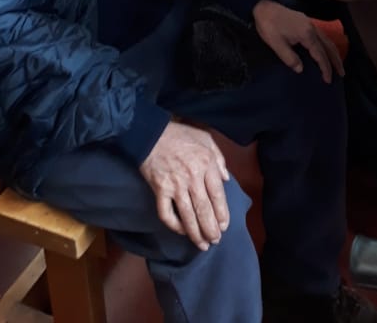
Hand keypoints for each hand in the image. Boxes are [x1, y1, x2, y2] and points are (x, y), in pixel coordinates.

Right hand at [140, 121, 229, 250]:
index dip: (222, 213)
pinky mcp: (159, 190)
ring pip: (187, 216)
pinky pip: (167, 214)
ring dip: (196, 233)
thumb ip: (219, 158)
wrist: (150, 132)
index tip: (224, 226)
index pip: (217, 195)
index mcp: (206, 164)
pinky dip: (174, 226)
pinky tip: (181, 231)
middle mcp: (192, 177)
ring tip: (202, 245)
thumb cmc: (180, 134)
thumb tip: (226, 179)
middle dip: (211, 229)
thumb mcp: (205, 138)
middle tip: (215, 241)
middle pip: (204, 209)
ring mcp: (175, 185)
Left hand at [253, 0, 343, 82]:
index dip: (325, 68)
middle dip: (336, 60)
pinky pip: (322, 35)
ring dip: (333, 52)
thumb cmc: (269, 26)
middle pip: (328, 46)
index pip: (320, 54)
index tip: (328, 80)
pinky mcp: (306, 21)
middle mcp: (312, 28)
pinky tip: (326, 49)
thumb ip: (289, 58)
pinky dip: (327, 44)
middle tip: (342, 74)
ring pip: (327, 40)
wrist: (263, 7)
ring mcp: (310, 23)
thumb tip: (300, 69)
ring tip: (338, 64)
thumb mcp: (276, 44)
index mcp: (306, 34)